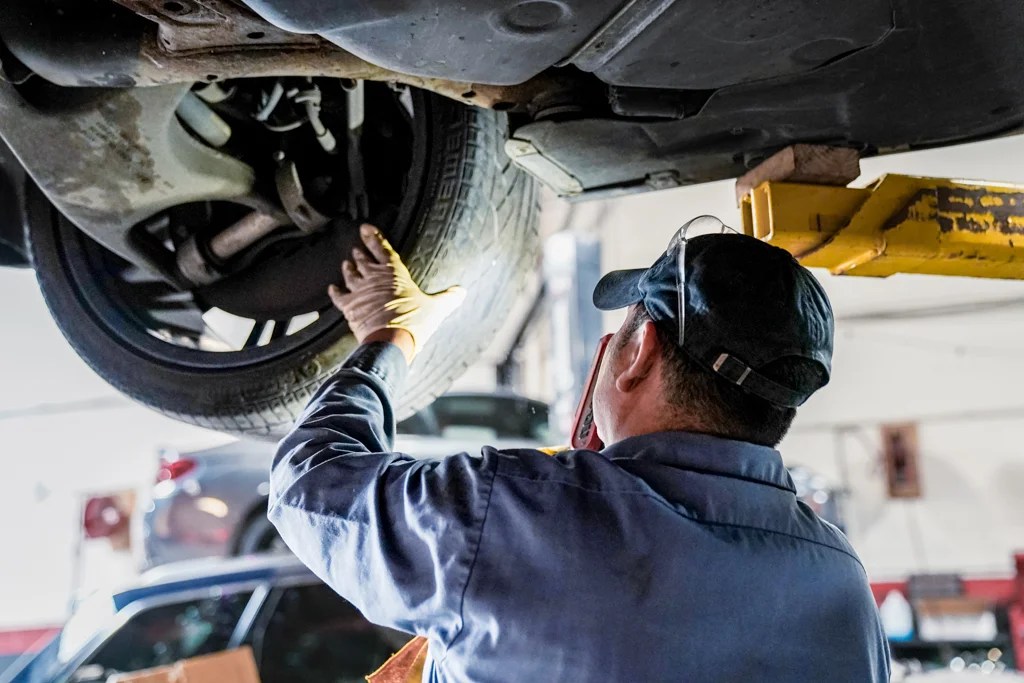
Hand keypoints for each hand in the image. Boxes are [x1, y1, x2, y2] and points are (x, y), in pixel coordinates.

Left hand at [328, 224, 465, 356]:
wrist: (392, 341)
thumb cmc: (415, 322)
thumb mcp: (436, 309)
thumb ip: (448, 298)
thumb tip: (462, 291)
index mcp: (395, 273)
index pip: (383, 249)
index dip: (374, 237)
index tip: (365, 227)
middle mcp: (374, 278)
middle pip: (364, 260)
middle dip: (360, 252)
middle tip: (357, 247)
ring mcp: (359, 291)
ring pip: (351, 274)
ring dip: (349, 268)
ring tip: (347, 262)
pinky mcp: (349, 306)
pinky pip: (338, 295)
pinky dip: (335, 291)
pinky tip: (333, 287)